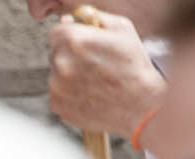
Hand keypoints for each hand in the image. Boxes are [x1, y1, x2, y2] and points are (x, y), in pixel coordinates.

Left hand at [49, 11, 164, 137]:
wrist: (138, 104)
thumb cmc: (133, 65)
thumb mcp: (122, 29)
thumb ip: (94, 18)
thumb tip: (70, 19)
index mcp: (74, 41)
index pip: (56, 31)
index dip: (71, 34)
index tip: (82, 41)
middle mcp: (61, 63)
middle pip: (56, 52)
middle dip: (70, 54)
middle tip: (95, 62)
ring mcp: (56, 86)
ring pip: (56, 73)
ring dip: (70, 74)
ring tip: (95, 79)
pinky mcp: (56, 105)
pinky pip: (58, 93)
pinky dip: (70, 92)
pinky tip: (90, 92)